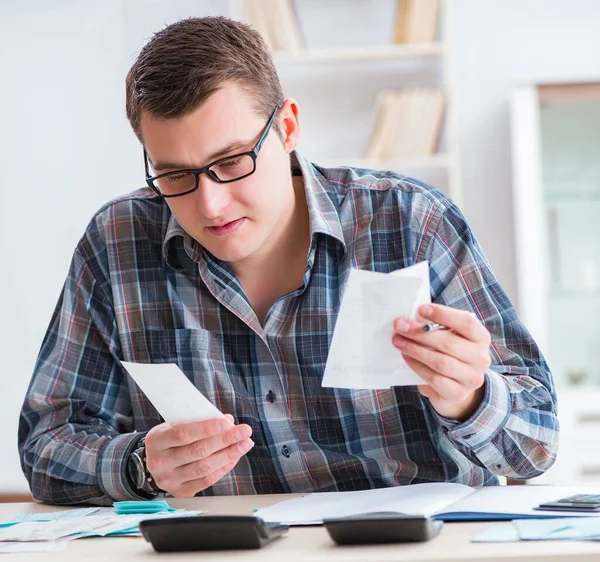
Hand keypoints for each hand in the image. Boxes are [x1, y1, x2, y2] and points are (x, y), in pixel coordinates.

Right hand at [144, 415, 253, 496]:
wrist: (155, 461)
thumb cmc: (171, 437)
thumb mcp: (176, 423)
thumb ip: (199, 420)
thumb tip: (227, 421)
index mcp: (156, 440)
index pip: (182, 434)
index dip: (207, 428)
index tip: (227, 422)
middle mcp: (160, 463)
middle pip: (198, 451)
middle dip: (225, 440)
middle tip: (245, 431)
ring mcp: (169, 480)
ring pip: (204, 468)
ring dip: (229, 454)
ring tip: (245, 444)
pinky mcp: (180, 492)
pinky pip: (207, 480)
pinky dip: (224, 468)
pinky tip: (234, 457)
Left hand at [392, 303, 491, 420]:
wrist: (458, 388)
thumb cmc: (451, 354)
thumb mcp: (451, 337)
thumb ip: (437, 327)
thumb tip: (411, 318)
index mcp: (481, 338)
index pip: (466, 322)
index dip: (443, 314)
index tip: (420, 309)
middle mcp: (480, 358)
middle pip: (449, 343)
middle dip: (420, 333)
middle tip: (400, 326)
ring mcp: (471, 378)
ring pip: (440, 362)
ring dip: (415, 350)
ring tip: (398, 341)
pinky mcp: (457, 393)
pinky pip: (434, 379)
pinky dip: (417, 366)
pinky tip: (406, 357)